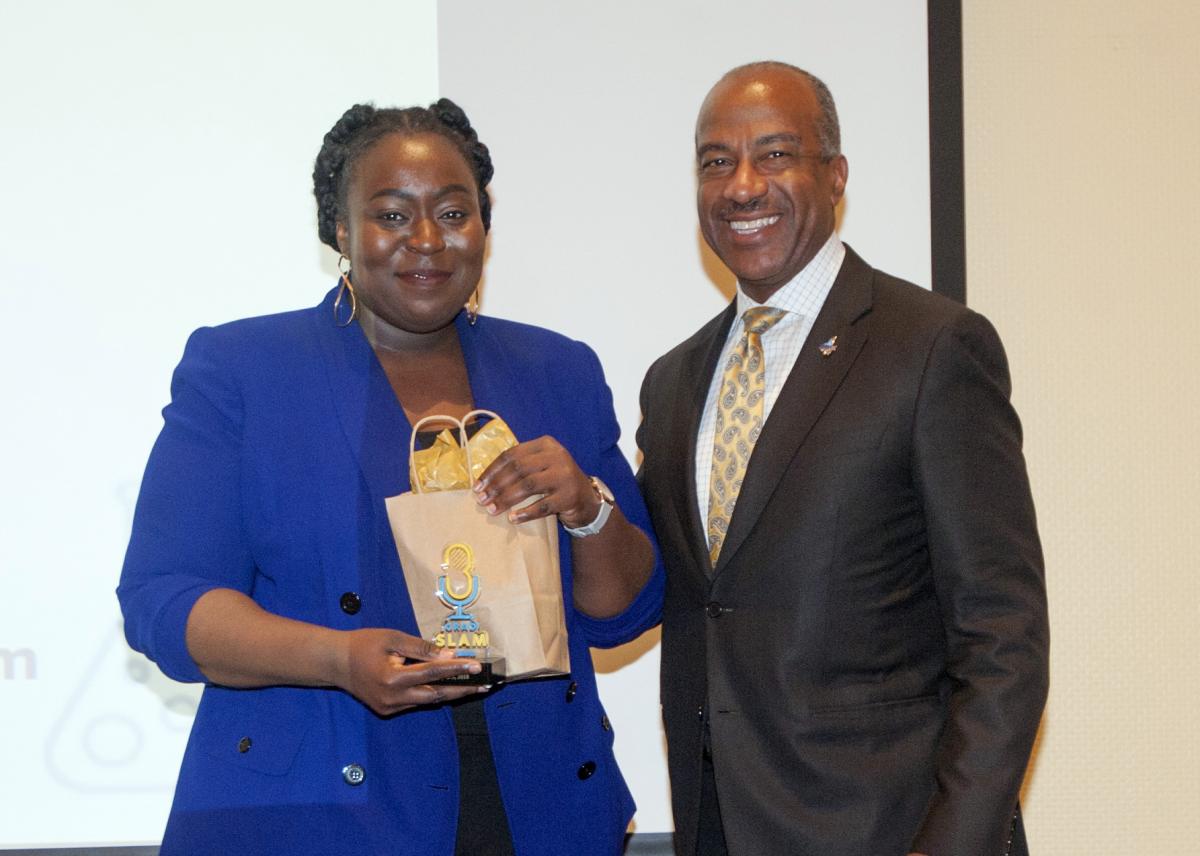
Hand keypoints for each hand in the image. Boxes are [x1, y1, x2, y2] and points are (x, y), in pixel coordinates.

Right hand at [337, 628, 483, 715]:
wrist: (336, 663)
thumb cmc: (364, 645)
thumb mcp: (393, 639)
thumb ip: (421, 648)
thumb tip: (448, 655)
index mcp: (393, 678)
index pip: (433, 673)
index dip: (456, 669)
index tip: (477, 666)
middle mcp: (393, 698)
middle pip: (436, 695)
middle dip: (462, 690)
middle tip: (485, 684)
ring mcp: (390, 707)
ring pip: (427, 700)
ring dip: (450, 692)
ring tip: (472, 685)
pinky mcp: (388, 710)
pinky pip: (415, 702)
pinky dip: (431, 693)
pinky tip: (447, 686)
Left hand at [472, 436, 597, 526]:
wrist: (586, 498)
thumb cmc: (556, 481)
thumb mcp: (541, 465)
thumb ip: (520, 465)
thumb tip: (485, 481)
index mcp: (546, 444)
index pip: (512, 454)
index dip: (492, 470)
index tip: (478, 486)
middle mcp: (557, 456)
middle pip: (519, 469)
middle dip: (497, 485)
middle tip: (482, 500)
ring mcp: (565, 476)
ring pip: (529, 486)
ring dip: (507, 499)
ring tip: (493, 510)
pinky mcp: (569, 496)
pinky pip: (543, 506)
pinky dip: (526, 512)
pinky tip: (513, 518)